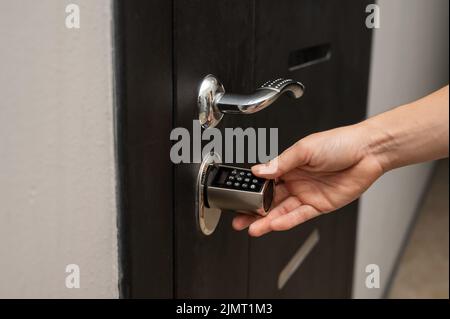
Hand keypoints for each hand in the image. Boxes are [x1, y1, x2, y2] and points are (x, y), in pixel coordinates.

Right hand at [232, 123, 384, 236]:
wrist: (368, 151)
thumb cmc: (340, 143)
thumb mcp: (305, 148)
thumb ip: (281, 162)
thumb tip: (259, 171)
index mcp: (289, 165)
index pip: (265, 181)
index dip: (252, 191)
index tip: (239, 199)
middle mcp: (296, 181)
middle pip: (270, 200)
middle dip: (254, 211)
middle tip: (239, 220)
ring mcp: (307, 194)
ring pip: (282, 211)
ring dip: (267, 220)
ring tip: (252, 228)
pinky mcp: (320, 205)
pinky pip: (300, 215)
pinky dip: (287, 221)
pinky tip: (275, 224)